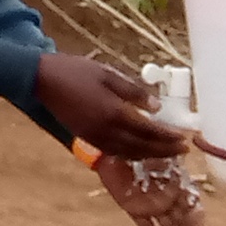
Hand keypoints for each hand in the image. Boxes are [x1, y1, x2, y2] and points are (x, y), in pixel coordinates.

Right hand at [36, 54, 186, 160]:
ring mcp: (95, 137)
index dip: (169, 136)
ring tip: (166, 152)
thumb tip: (156, 107)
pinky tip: (139, 149)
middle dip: (165, 149)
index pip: (149, 130)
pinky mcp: (86, 137)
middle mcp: (106, 130)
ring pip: (129, 153)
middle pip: (142, 146)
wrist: (41, 80)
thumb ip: (133, 92)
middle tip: (183, 149)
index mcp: (114, 113)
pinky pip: (115, 152)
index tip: (185, 138)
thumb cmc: (75, 71)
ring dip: (150, 154)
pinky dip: (131, 153)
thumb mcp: (107, 74)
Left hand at [93, 150, 211, 225]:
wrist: (112, 145)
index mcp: (178, 184)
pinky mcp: (134, 208)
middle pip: (184, 224)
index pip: (193, 209)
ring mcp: (151, 205)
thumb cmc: (140, 142)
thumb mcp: (158, 146)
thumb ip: (171, 149)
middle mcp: (167, 198)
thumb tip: (186, 142)